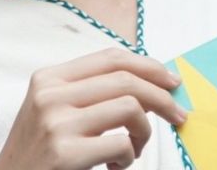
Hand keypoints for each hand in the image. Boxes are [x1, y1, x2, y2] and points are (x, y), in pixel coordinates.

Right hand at [0, 48, 187, 169]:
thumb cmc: (38, 153)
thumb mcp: (52, 110)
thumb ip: (89, 92)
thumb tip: (149, 82)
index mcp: (49, 78)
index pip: (110, 58)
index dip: (148, 66)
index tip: (171, 80)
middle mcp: (51, 95)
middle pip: (126, 79)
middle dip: (162, 97)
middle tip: (178, 114)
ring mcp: (57, 124)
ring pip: (130, 107)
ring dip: (144, 132)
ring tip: (134, 149)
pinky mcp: (66, 154)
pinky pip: (122, 144)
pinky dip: (130, 157)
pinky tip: (116, 166)